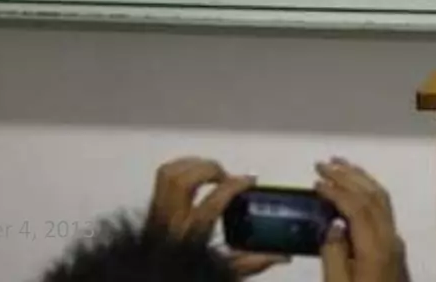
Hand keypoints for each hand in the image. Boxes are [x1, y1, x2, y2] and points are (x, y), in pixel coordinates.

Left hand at [145, 157, 286, 276]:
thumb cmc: (187, 276)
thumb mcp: (225, 273)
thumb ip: (252, 263)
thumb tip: (282, 256)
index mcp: (192, 236)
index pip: (212, 200)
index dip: (235, 184)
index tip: (249, 181)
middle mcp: (172, 222)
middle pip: (184, 180)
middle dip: (210, 169)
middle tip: (227, 176)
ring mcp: (159, 214)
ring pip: (169, 174)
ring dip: (193, 165)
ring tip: (212, 171)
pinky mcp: (153, 210)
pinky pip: (162, 178)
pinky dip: (180, 168)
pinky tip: (195, 174)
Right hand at [315, 157, 409, 281]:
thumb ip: (334, 255)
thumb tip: (333, 223)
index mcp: (376, 250)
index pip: (358, 208)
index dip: (337, 190)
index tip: (316, 181)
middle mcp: (390, 240)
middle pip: (373, 197)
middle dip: (349, 175)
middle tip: (324, 163)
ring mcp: (395, 243)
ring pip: (382, 200)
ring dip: (361, 179)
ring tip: (340, 166)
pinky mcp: (394, 249)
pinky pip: (384, 210)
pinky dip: (368, 193)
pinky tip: (355, 192)